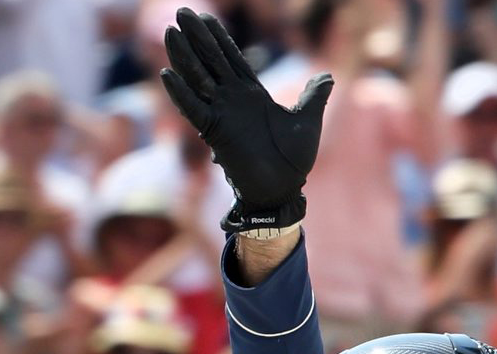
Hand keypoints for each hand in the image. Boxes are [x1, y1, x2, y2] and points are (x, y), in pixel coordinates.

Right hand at [157, 7, 328, 228]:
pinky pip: (194, 110)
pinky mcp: (215, 133)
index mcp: (252, 94)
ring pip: (198, 79)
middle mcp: (233, 101)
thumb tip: (328, 77)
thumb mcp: (307, 121)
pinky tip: (167, 75)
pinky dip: (181, 94)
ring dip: (184, 56)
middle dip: (197, 37)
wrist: (283, 192)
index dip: (218, 37)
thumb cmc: (293, 161)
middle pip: (211, 61)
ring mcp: (222, 115)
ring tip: (171, 33)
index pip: (232, 58)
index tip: (205, 17)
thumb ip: (314, 96)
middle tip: (182, 12)